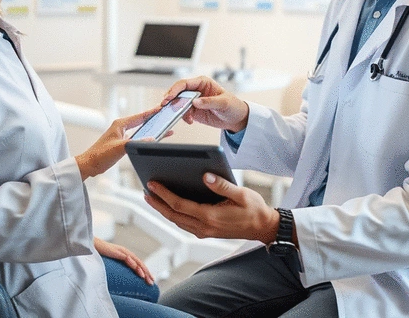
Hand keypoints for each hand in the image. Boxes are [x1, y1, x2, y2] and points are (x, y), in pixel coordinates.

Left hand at [75, 107, 156, 180]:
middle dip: (153, 120)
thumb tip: (151, 140)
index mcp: (120, 124)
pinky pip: (137, 138)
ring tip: (163, 129)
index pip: (139, 116)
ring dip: (150, 130)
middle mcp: (121, 128)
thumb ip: (136, 142)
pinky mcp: (121, 143)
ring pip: (139, 130)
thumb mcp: (120, 147)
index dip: (151, 113)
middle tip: (165, 118)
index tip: (160, 109)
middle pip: (141, 122)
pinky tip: (151, 140)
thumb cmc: (100, 154)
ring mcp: (121, 135)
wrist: (90, 165)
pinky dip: (145, 138)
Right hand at [94, 237, 154, 285]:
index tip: (149, 280)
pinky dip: (133, 264)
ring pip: (135, 261)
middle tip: (152, 282)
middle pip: (139, 263)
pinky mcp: (116, 251)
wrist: (90, 244)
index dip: (144, 272)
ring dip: (142, 269)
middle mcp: (125, 252)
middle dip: (147, 273)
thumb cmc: (98, 254)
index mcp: (125, 255)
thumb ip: (115, 268)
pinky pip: (127, 258)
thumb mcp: (109, 263)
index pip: (138, 264)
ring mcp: (121, 251)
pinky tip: (137, 270)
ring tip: (146, 278)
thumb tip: (118, 279)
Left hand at [144, 173, 279, 243]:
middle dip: (157, 203)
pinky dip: (173, 214)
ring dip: (163, 209)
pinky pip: (184, 224)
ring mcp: (204, 232)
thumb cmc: (254, 209)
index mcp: (210, 216)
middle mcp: (204, 227)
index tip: (152, 185)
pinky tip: (169, 205)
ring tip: (152, 197)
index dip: (163, 195)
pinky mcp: (206, 232)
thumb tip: (205, 176)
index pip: (179, 205)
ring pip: (177, 221)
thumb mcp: (241, 194)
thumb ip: (222, 185)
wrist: (263, 228)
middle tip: (145, 191)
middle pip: (173, 215)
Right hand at [162, 76, 248, 132]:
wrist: (236, 118)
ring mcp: (193, 101)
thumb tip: (195, 102)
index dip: (175, 89)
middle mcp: (196, 90)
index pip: (184, 83)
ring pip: (178, 103)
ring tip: (183, 117)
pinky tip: (190, 121)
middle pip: (178, 92)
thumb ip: (209, 101)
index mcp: (202, 82)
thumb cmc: (232, 105)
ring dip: (177, 110)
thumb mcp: (223, 103)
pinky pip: (182, 113)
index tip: (169, 97)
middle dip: (171, 99)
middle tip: (166, 106)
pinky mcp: (193, 111)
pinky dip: (183, 117)